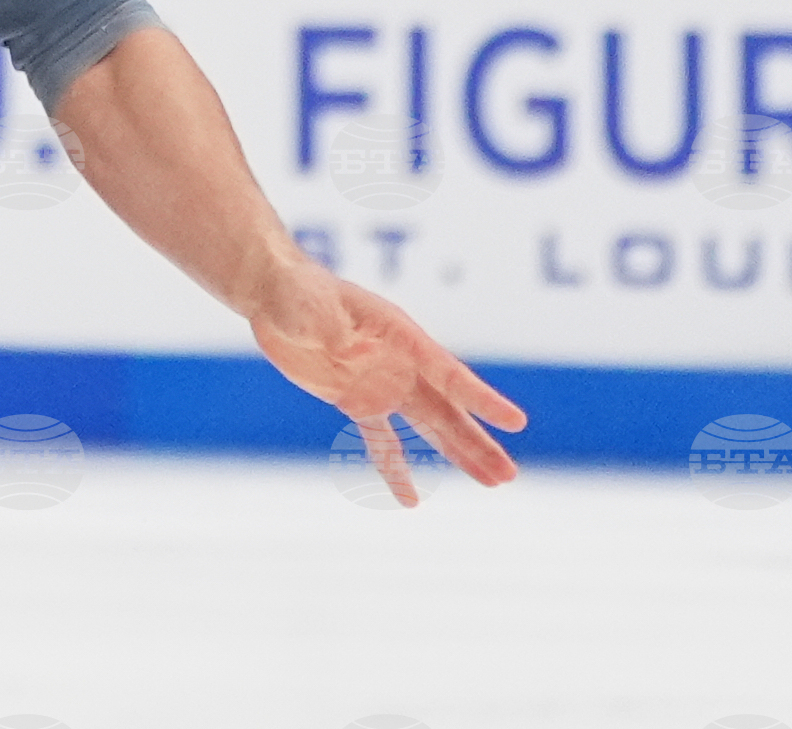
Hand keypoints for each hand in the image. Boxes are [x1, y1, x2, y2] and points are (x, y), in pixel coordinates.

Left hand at [246, 250, 524, 504]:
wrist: (275, 295)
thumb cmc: (296, 290)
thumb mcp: (308, 304)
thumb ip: (324, 321)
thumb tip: (337, 341)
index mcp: (399, 336)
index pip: (448, 373)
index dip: (481, 399)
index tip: (516, 422)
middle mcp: (399, 364)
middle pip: (447, 409)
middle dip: (478, 442)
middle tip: (509, 475)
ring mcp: (381, 384)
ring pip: (429, 427)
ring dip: (459, 454)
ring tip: (492, 482)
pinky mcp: (356, 401)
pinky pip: (382, 441)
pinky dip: (396, 470)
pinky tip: (410, 501)